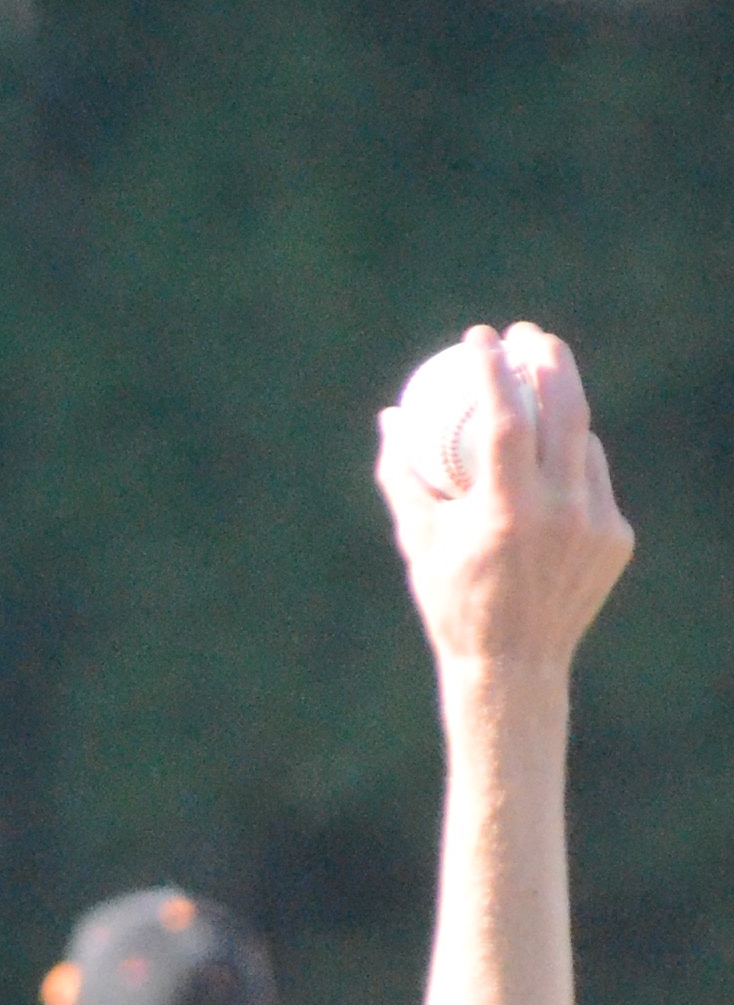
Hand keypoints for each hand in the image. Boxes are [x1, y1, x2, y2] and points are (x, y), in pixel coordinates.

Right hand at [377, 325, 632, 680]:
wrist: (513, 668)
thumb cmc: (453, 604)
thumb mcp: (418, 542)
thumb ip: (403, 477)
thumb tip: (389, 418)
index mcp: (506, 513)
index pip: (504, 418)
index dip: (491, 370)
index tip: (479, 339)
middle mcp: (558, 513)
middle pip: (565, 409)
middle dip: (548, 359)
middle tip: (529, 336)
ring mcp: (594, 525)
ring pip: (584, 441)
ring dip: (563, 406)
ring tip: (542, 385)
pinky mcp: (615, 538)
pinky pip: (594, 481)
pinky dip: (574, 462)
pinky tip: (555, 456)